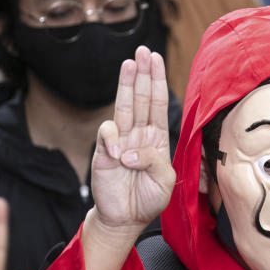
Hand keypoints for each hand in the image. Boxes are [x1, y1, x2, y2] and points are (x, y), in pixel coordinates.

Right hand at [90, 46, 175, 230]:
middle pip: (141, 98)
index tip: (156, 59)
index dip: (157, 81)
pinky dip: (111, 139)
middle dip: (143, 74)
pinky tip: (117, 152)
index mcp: (157, 138)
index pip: (158, 103)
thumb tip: (129, 151)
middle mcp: (139, 134)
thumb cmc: (148, 199)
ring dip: (126, 85)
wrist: (125, 219)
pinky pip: (106, 135)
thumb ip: (155, 162)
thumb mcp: (165, 182)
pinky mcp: (104, 152)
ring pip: (123, 107)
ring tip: (129, 64)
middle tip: (143, 50)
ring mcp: (120, 141)